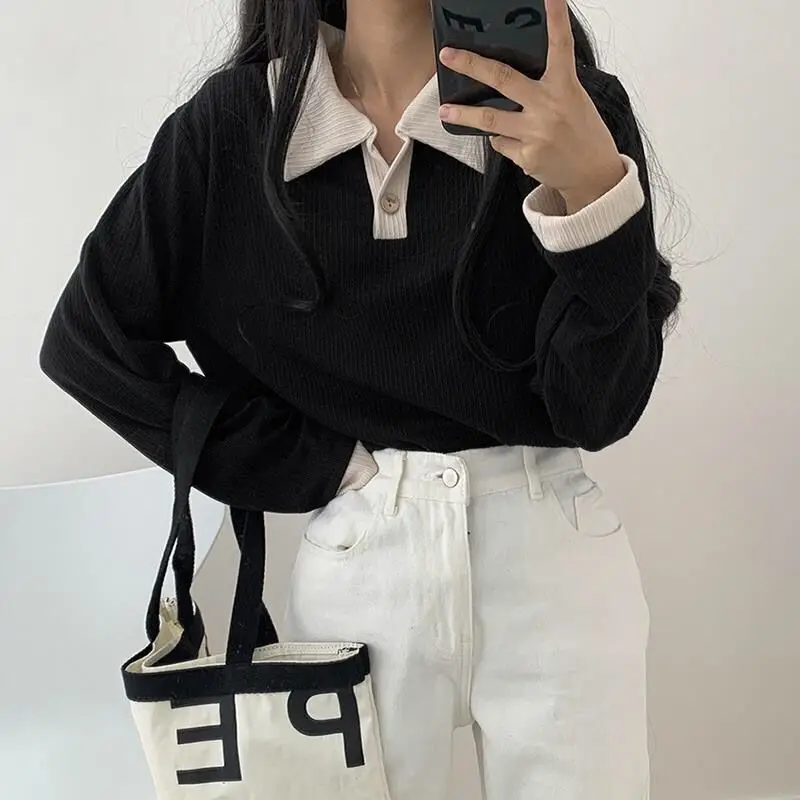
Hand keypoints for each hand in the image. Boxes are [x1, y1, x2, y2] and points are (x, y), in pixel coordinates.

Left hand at [437, 0, 625, 212]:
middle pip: (503, 79)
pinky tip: (518, 143)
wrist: (594, 175)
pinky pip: (501, 143)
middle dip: (471, 65)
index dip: (556, 19)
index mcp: (565, 87)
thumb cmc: (582, 132)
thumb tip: (506, 83)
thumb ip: (546, 88)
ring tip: (445, 112)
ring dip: (462, 115)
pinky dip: (503, 140)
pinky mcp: (527, 156)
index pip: (560, 46)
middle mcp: (548, 107)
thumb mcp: (573, 101)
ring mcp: (535, 133)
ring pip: (489, 120)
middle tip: (446, 55)